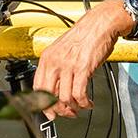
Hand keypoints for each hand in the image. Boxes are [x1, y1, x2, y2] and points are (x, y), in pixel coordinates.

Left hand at [34, 0, 125, 117]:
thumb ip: (57, 68)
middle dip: (59, 110)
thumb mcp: (63, 50)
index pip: (37, 87)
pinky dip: (84, 103)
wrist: (100, 24)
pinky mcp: (83, 68)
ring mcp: (68, 65)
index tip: (50, 112)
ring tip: (80, 107)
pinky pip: (79, 93)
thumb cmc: (84, 36)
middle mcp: (55, 62)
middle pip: (49, 96)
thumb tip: (56, 89)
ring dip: (73, 108)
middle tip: (68, 113)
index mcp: (47, 58)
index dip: (42, 104)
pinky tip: (88, 103)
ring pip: (65, 98)